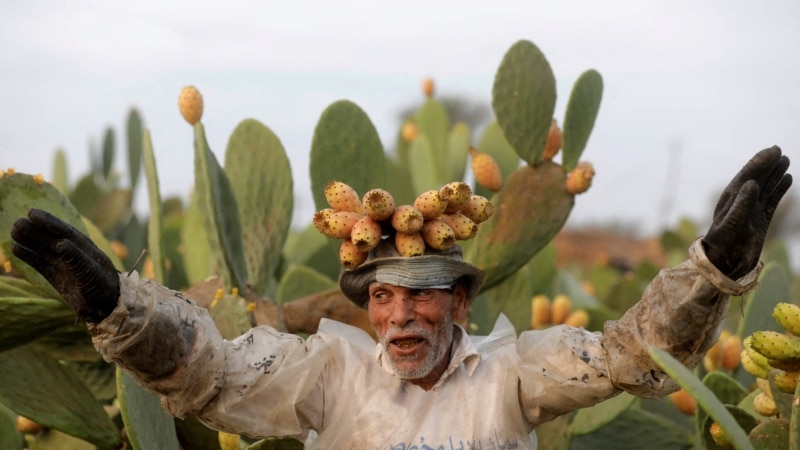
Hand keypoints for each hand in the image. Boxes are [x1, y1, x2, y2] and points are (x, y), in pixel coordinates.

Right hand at [11, 208, 119, 322]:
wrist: (104, 308)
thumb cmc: (103, 288)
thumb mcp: (91, 272)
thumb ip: (76, 258)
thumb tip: (60, 243)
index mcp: (85, 247)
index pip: (65, 231)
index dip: (50, 222)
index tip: (32, 213)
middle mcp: (73, 253)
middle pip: (51, 238)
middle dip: (35, 229)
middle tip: (17, 222)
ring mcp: (64, 265)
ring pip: (43, 249)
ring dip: (29, 240)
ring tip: (14, 231)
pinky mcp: (56, 277)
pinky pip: (40, 263)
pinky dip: (29, 256)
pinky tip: (16, 248)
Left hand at [703, 146, 791, 279]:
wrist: (725, 263)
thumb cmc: (724, 245)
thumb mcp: (732, 224)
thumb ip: (742, 204)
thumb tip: (751, 183)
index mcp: (732, 199)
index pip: (747, 175)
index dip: (759, 162)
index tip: (773, 150)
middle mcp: (742, 201)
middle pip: (757, 177)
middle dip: (767, 164)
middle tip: (778, 149)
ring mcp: (752, 210)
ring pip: (766, 187)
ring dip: (775, 173)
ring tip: (785, 160)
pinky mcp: (760, 219)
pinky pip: (772, 200)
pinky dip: (780, 189)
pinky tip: (787, 179)